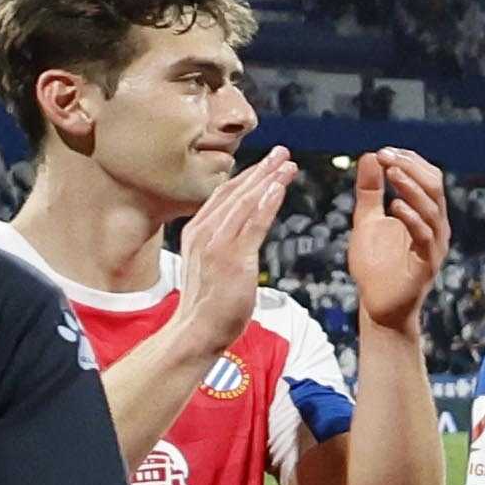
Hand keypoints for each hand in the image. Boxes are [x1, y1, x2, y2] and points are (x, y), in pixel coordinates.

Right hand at [177, 149, 300, 308]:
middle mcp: (203, 232)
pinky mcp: (232, 258)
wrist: (196, 331)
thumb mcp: (210, 264)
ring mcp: (216, 244)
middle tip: (283, 153)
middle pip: (236, 192)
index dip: (247, 176)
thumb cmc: (208, 304)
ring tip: (287, 165)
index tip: (267, 163)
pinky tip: (278, 188)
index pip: (224, 195)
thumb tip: (239, 232)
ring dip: (268, 180)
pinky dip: (266, 204)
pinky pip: (252, 224)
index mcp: (197, 231)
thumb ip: (222, 243)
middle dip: (261, 170)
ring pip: (245, 203)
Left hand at [345, 148, 447, 335]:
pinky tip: (394, 207)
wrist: (379, 306)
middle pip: (434, 186)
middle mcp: (436, 226)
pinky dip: (411, 219)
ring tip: (390, 174)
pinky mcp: (427, 264)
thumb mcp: (367, 220)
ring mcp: (434, 245)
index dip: (408, 160)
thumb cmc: (376, 266)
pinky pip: (425, 237)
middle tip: (386, 156)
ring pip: (432, 208)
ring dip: (411, 188)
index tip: (382, 152)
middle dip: (410, 167)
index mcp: (425, 213)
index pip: (428, 176)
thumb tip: (369, 156)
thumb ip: (370, 191)